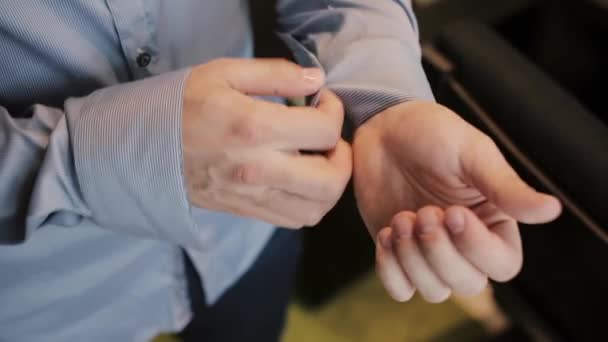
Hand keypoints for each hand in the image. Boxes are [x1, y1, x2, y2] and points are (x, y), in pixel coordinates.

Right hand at [183, 58, 351, 227]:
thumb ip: (276, 74)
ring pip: (316, 208)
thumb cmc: (183, 104)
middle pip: (331, 181)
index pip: (324, 131)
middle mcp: (258, 169)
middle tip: (329, 138)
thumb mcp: (224, 73)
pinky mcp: (245, 211)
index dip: (334, 111)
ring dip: (329, 184)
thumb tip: (317, 81)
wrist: (142, 146)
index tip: (321, 102)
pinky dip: (308, 202)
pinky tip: (298, 178)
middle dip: (343, 157)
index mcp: (254, 128)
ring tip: (317, 160)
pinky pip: (293, 219)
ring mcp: (251, 196)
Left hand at [353, 100, 560, 301]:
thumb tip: (552, 210)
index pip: (503, 265)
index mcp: (494, 223)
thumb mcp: (472, 154)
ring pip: (434, 291)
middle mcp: (465, 246)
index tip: (453, 211)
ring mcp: (430, 254)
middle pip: (468, 284)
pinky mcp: (399, 256)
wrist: (386, 131)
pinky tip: (386, 233)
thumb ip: (506, 188)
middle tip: (423, 212)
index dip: (477, 247)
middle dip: (440, 252)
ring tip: (400, 218)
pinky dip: (391, 270)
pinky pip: (399, 289)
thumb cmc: (434, 135)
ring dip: (413, 258)